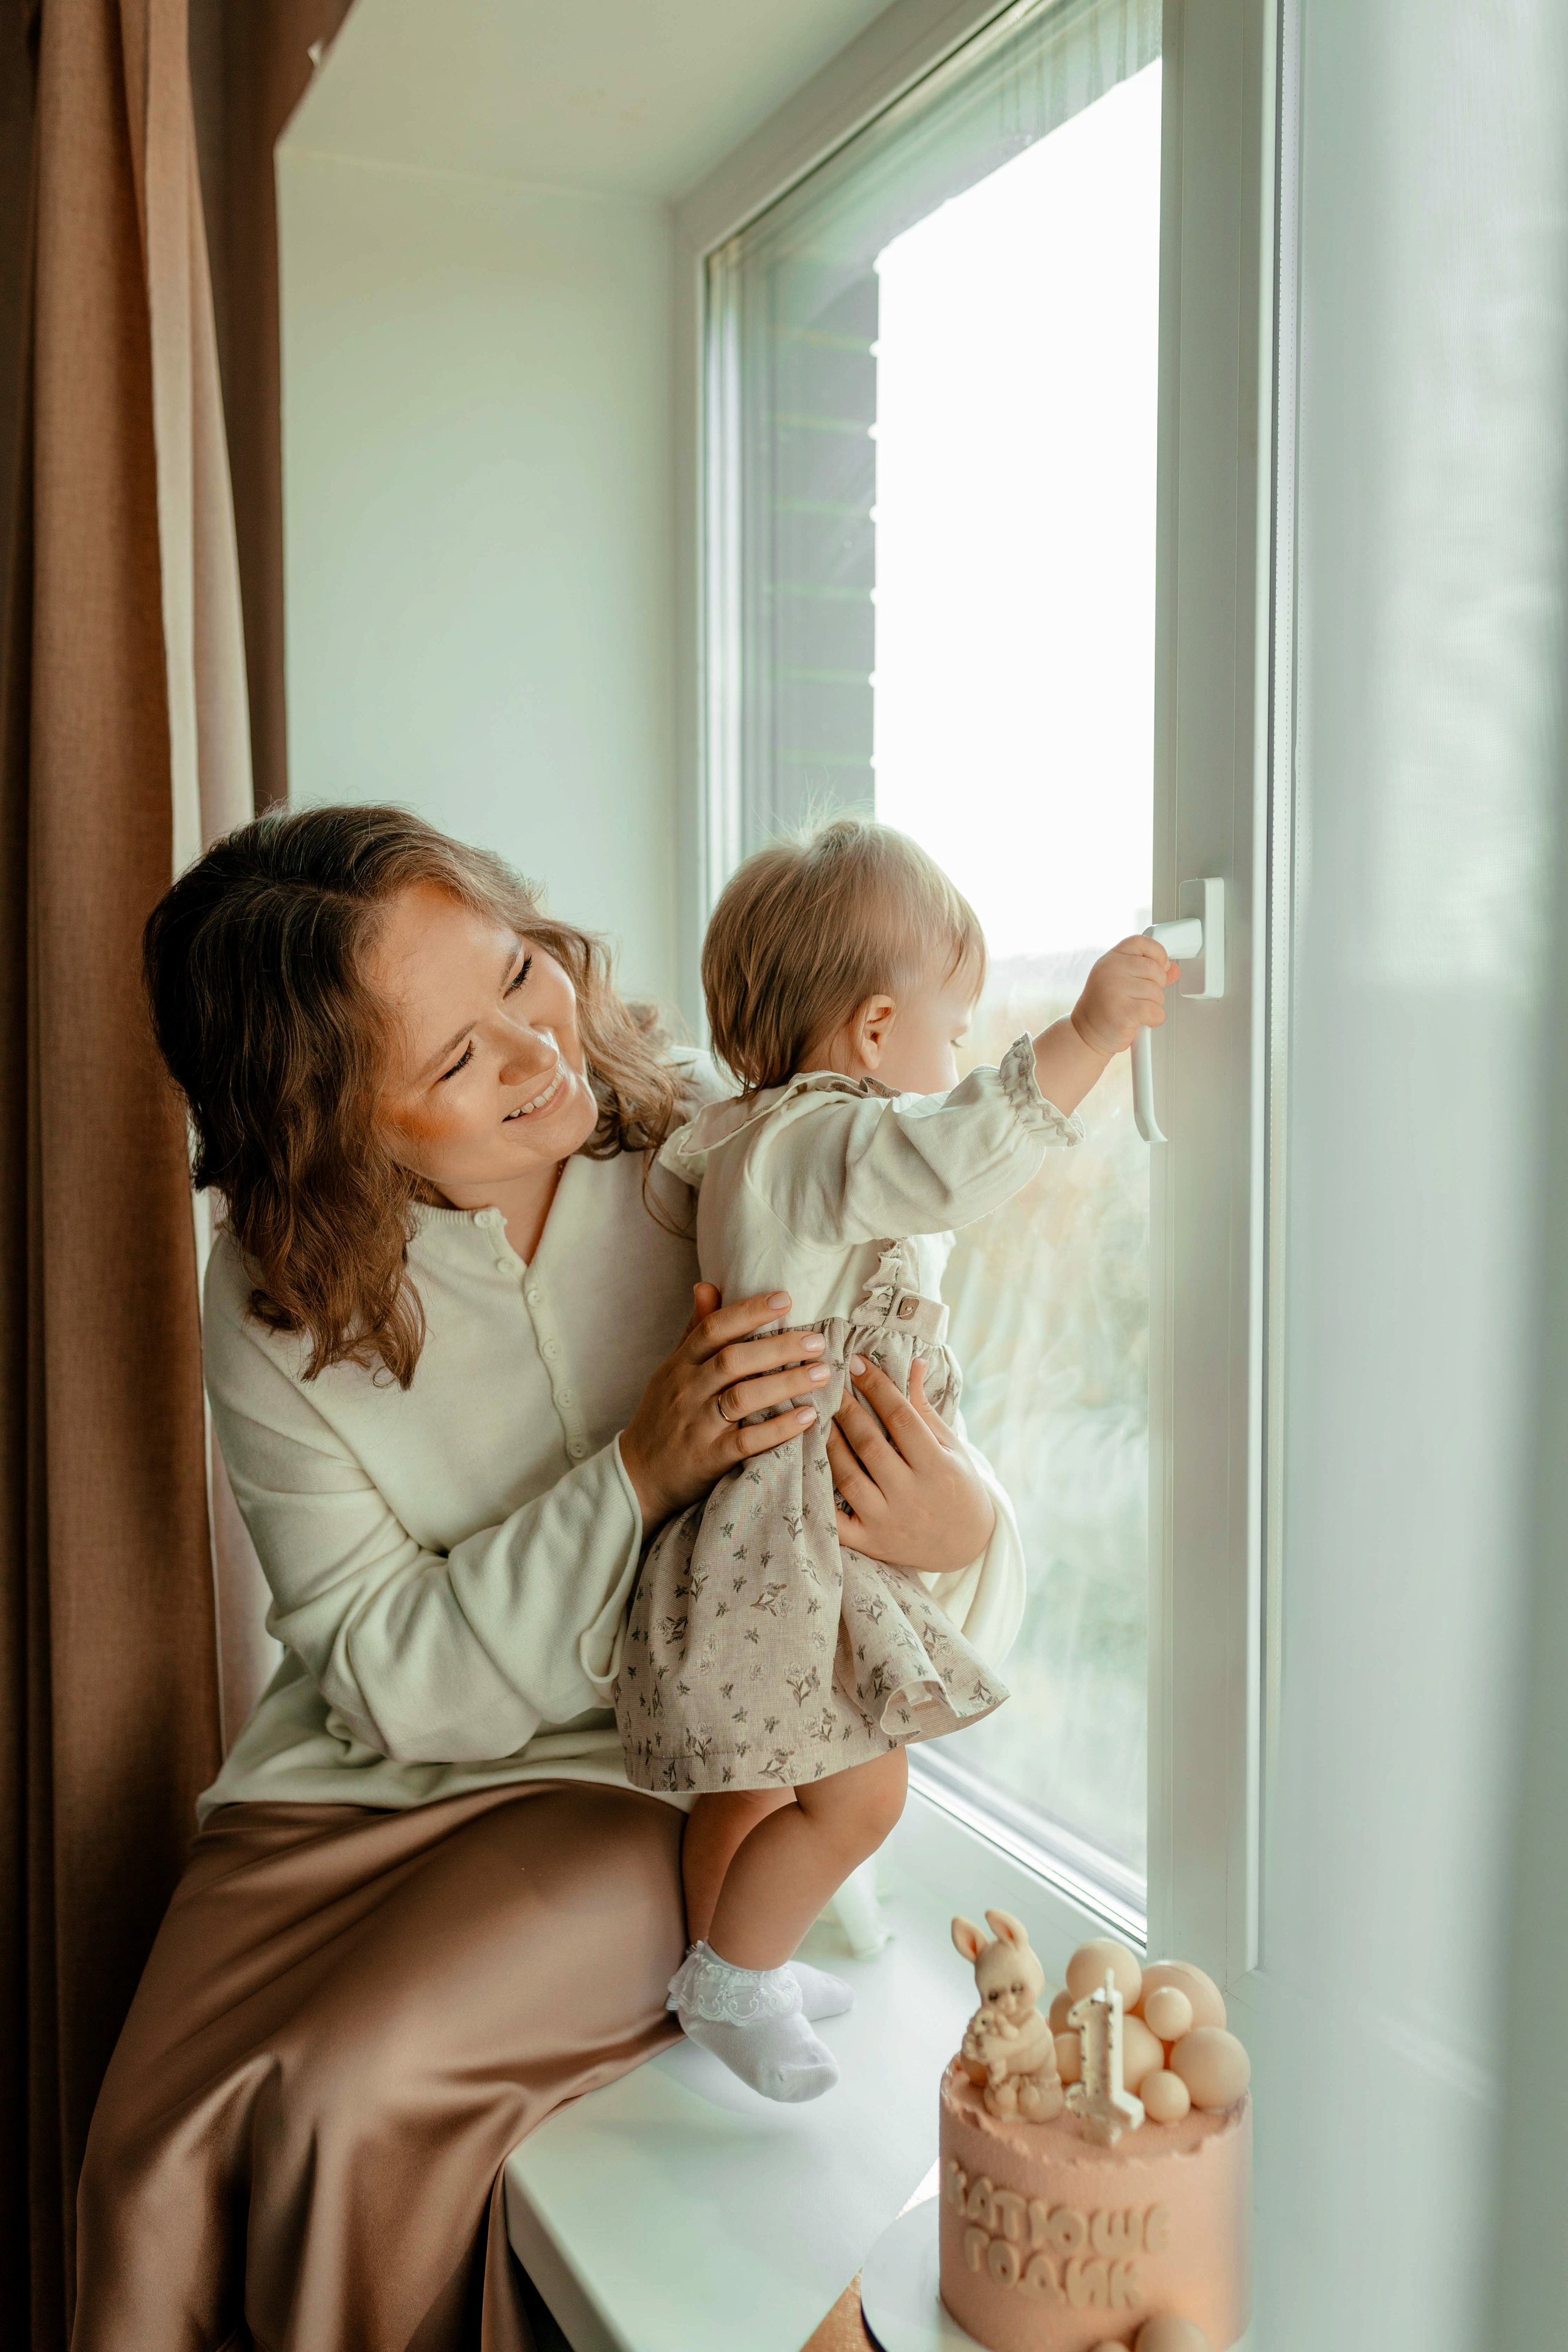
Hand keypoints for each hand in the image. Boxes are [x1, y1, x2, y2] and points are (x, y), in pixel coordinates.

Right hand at [619, 1284, 830, 1532]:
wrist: (637, 1476)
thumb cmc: (663, 1416)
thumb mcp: (672, 1371)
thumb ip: (694, 1330)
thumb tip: (708, 1285)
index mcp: (680, 1365)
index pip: (713, 1329)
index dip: (749, 1311)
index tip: (785, 1299)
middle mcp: (687, 1391)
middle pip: (733, 1360)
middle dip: (778, 1347)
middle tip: (817, 1341)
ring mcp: (697, 1425)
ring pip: (743, 1398)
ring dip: (786, 1384)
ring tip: (821, 1373)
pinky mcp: (709, 1458)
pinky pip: (747, 1441)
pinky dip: (779, 1428)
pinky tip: (807, 1417)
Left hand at [827, 1356, 996, 1572]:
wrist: (966, 1545)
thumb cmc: (958, 1485)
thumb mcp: (951, 1447)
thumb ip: (925, 1409)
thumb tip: (915, 1363)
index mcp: (937, 1467)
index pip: (902, 1418)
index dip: (877, 1387)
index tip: (856, 1363)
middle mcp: (911, 1495)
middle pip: (870, 1445)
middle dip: (846, 1410)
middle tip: (828, 1383)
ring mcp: (888, 1521)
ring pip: (848, 1477)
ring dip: (829, 1444)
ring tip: (816, 1417)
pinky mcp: (870, 1542)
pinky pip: (835, 1522)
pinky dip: (817, 1497)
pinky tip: (804, 1467)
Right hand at [1069, 934, 1174, 1058]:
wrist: (1086, 1034)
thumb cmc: (1104, 1008)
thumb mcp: (1123, 982)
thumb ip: (1148, 973)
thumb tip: (1173, 969)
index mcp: (1111, 959)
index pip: (1142, 942)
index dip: (1157, 953)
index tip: (1159, 967)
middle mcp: (1110, 970)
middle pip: (1155, 969)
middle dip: (1156, 987)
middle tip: (1141, 997)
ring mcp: (1115, 990)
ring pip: (1157, 992)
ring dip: (1154, 1006)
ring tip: (1136, 1010)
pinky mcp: (1122, 1012)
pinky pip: (1156, 1011)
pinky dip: (1154, 1020)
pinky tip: (1140, 1021)